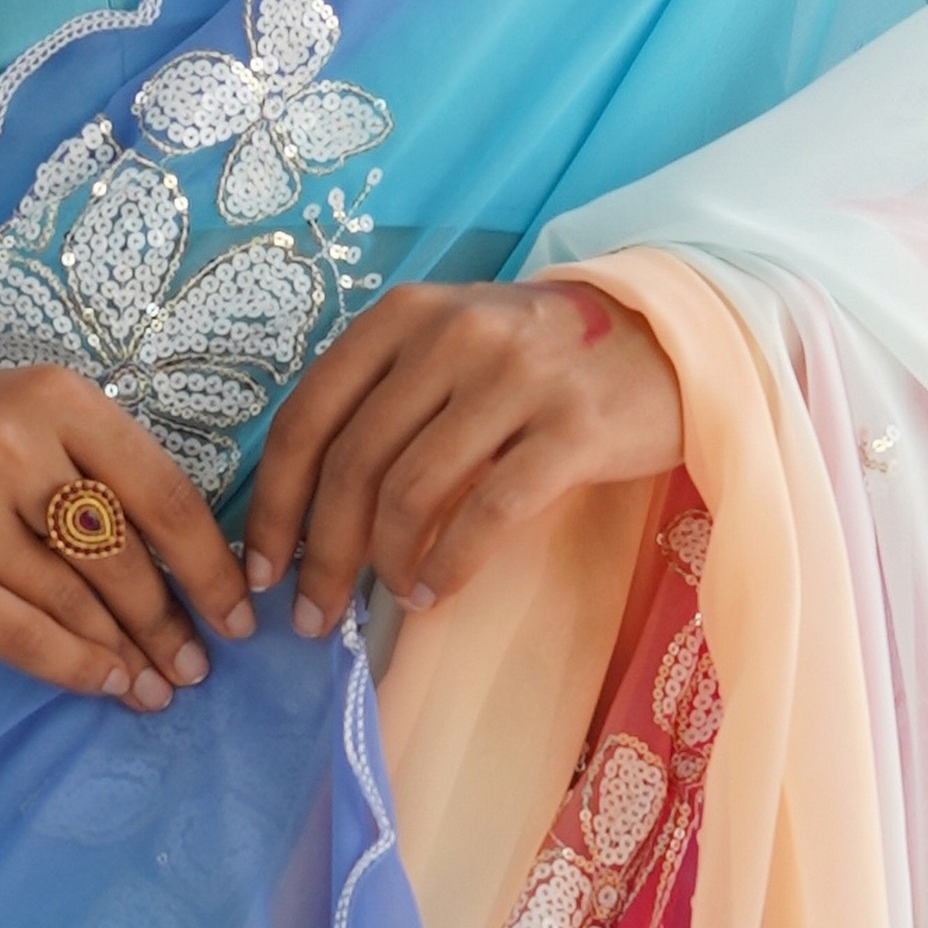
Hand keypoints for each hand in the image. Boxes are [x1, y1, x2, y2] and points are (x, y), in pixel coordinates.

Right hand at [0, 360, 259, 708]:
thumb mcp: (13, 416)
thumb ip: (87, 469)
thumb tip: (181, 566)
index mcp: (53, 398)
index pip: (161, 493)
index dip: (209, 564)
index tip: (239, 612)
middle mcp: (10, 445)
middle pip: (121, 557)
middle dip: (170, 624)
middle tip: (197, 668)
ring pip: (73, 602)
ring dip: (127, 655)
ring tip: (156, 687)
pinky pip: (18, 634)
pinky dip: (72, 666)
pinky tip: (104, 684)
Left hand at [232, 277, 683, 636]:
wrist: (665, 339)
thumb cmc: (538, 359)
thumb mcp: (450, 348)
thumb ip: (383, 401)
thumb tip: (306, 509)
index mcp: (404, 316)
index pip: (308, 417)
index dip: (273, 503)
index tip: (262, 567)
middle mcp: (452, 336)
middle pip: (352, 465)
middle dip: (321, 554)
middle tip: (311, 611)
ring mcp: (515, 378)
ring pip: (412, 492)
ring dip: (386, 564)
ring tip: (392, 593)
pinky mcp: (573, 428)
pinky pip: (487, 513)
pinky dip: (449, 565)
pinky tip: (437, 590)